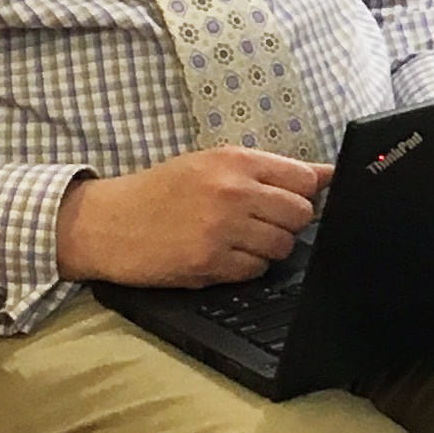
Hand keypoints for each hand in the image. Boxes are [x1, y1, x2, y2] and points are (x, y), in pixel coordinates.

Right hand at [56, 146, 328, 288]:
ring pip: (283, 246)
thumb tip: (327, 175)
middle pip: (301, 214)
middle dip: (288, 222)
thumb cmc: (159, 191)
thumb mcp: (209, 164)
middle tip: (261, 223)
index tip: (292, 200)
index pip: (305, 179)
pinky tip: (222, 256)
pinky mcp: (210, 263)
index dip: (305, 193)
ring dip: (268, 247)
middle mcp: (233, 192)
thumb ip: (266, 170)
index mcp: (235, 161)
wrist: (106, 222)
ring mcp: (222, 230)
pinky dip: (246, 267)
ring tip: (238, 240)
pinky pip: (256, 270)